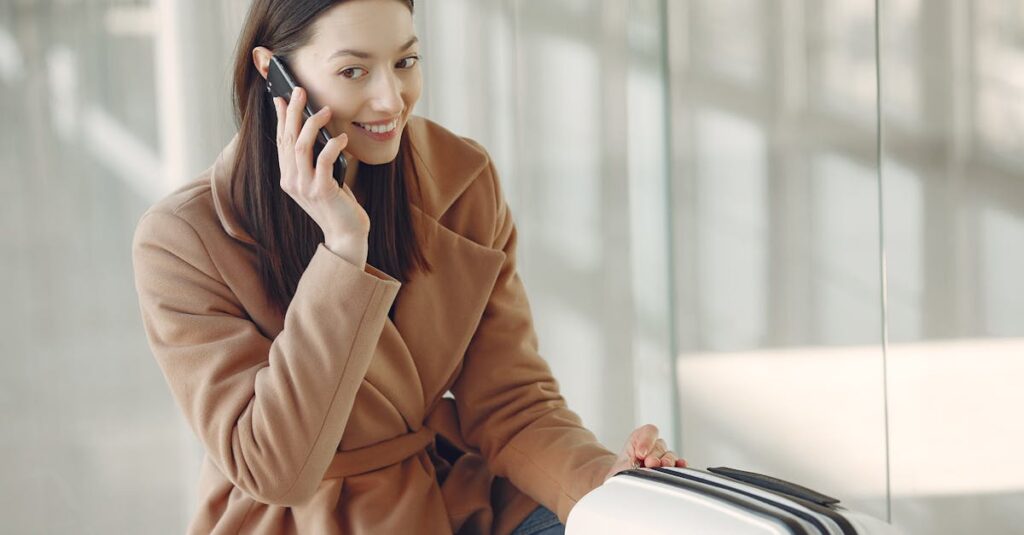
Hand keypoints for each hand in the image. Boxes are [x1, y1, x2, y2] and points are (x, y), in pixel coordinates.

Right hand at [274, 87, 369, 266]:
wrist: (346, 234)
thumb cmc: (338, 205)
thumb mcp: (321, 179)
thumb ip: (315, 160)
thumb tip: (318, 130)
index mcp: (288, 177)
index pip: (281, 142)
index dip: (280, 118)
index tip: (281, 98)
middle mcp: (291, 181)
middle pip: (288, 138)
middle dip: (293, 112)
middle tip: (300, 91)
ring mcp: (304, 187)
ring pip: (301, 146)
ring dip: (312, 124)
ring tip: (325, 110)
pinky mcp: (322, 191)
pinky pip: (324, 160)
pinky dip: (333, 145)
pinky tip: (342, 138)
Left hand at [604, 424, 686, 481]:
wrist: (622, 487)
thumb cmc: (620, 476)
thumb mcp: (618, 467)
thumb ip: (624, 466)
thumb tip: (631, 470)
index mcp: (639, 441)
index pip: (649, 431)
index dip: (647, 440)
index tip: (640, 454)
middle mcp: (653, 448)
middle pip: (660, 445)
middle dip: (655, 455)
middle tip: (649, 463)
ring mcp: (663, 459)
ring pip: (670, 455)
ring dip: (667, 461)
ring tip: (662, 469)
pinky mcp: (671, 471)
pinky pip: (679, 465)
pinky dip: (681, 466)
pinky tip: (680, 466)